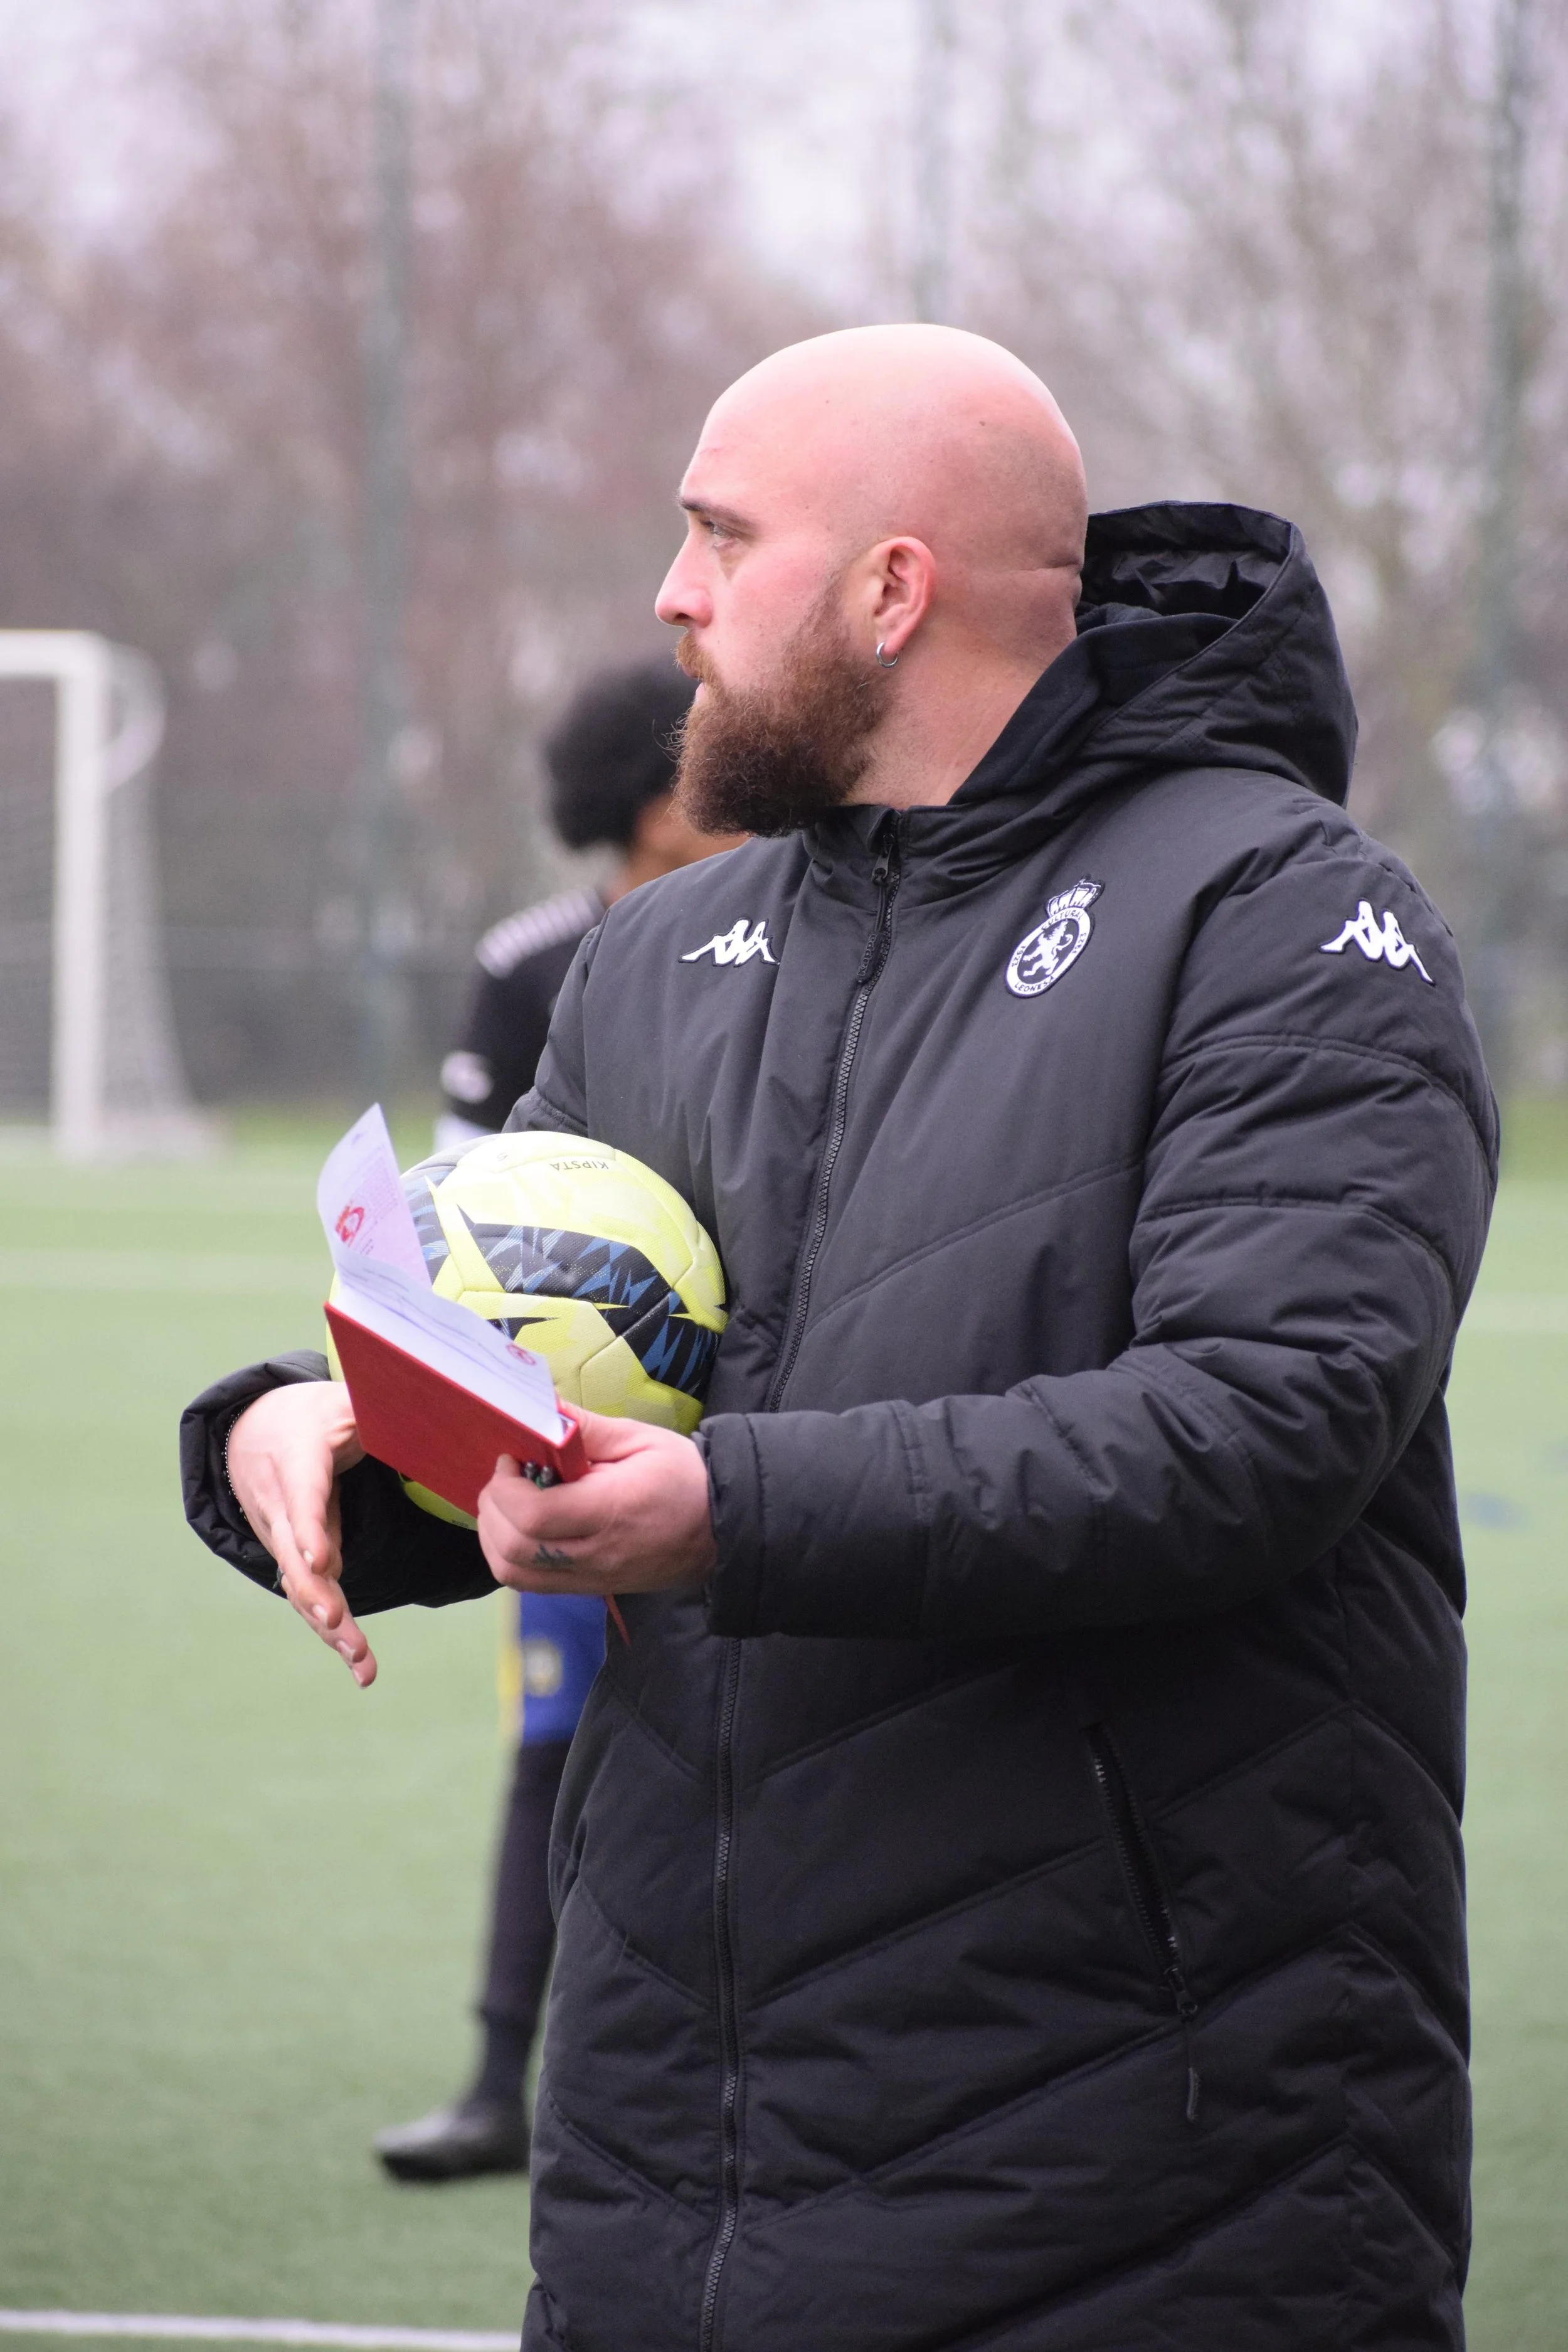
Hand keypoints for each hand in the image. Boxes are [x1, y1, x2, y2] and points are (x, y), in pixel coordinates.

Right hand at [226, 1382, 375, 1685]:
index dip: (309, 1530)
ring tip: (362, 1663)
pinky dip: (331, 1633)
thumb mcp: (343, 1402)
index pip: (301, 1495)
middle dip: (316, 1594)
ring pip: (300, 1586)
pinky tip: (361, 1668)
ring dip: (329, 1627)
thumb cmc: (312, 1416)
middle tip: (337, 1626)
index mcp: (295, 1458)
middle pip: (294, 1555)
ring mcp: (282, 1536)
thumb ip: (376, 1411)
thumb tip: (430, 1405)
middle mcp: (281, 1504)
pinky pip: (309, 1598)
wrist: (255, 1431)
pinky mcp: (294, 1560)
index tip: (321, 1562)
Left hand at [476, 1410, 715, 1598]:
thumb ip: (584, 1428)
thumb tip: (539, 1407)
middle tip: (503, 1478)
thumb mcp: (639, 1439)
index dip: (506, 1488)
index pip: (534, 1516)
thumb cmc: (684, 1476)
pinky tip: (521, 1527)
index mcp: (610, 1511)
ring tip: (506, 1503)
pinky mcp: (590, 1589)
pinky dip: (512, 1556)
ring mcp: (591, 1578)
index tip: (511, 1459)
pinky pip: (533, 1583)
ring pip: (515, 1575)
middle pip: (514, 1551)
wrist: (723, 1526)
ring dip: (494, 1538)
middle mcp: (596, 1554)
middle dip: (492, 1510)